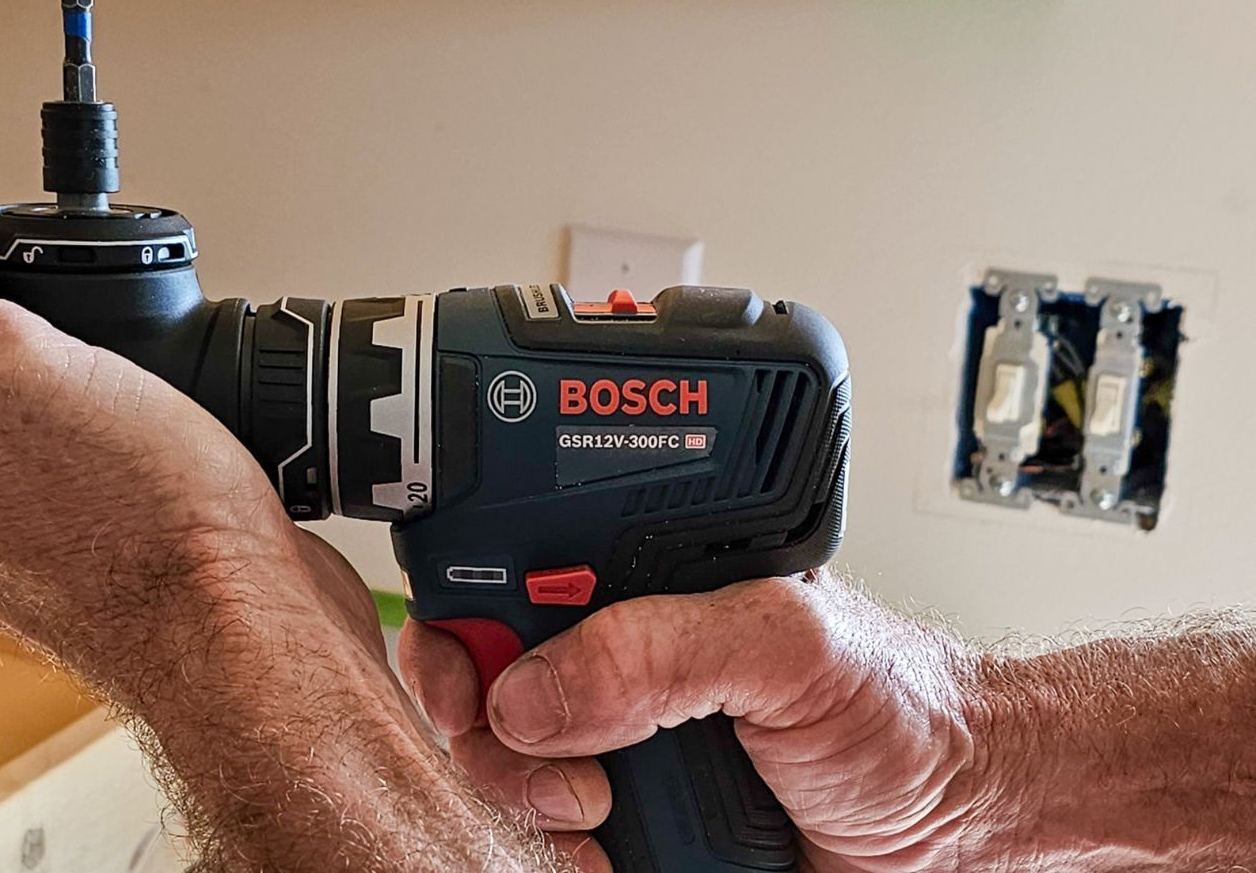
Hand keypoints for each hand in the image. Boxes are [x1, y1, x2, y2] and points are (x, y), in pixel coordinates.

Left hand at [0, 225, 383, 692]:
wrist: (251, 629)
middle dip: (6, 305)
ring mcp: (26, 522)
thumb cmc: (147, 530)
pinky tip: (165, 407)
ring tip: (130, 359)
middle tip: (78, 312)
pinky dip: (125, 402)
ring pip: (29, 393)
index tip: (18, 260)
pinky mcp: (101, 532)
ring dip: (75, 353)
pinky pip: (93, 437)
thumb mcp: (10, 379)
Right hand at [400, 571, 993, 872]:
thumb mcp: (785, 648)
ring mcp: (619, 729)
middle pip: (480, 671)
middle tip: (560, 767)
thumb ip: (661, 649)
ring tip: (604, 810)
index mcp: (643, 577)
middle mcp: (619, 646)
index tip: (465, 687)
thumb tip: (531, 691)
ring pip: (501, 758)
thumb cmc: (898, 709)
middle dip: (487, 727)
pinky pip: (543, 829)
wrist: (955, 823)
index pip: (504, 569)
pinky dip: (553, 848)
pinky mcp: (632, 806)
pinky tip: (607, 848)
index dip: (459, 623)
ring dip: (526, 798)